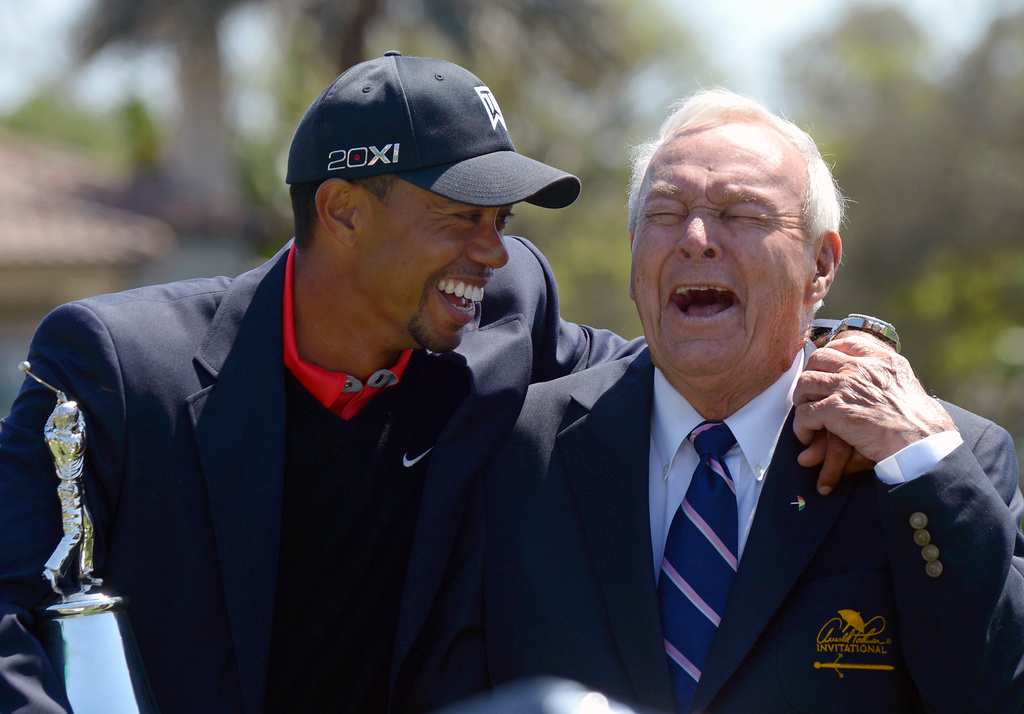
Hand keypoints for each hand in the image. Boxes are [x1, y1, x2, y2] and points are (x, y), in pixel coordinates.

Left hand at [793, 333, 956, 493]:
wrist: (921, 443)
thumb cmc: (920, 423)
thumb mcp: (907, 385)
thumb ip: (887, 376)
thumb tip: (876, 381)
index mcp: (882, 360)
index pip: (847, 343)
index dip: (830, 353)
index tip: (824, 366)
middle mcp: (862, 368)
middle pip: (819, 358)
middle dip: (810, 375)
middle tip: (810, 393)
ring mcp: (846, 386)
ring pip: (805, 382)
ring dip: (801, 400)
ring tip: (806, 414)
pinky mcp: (835, 409)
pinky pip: (804, 413)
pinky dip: (801, 426)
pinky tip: (807, 436)